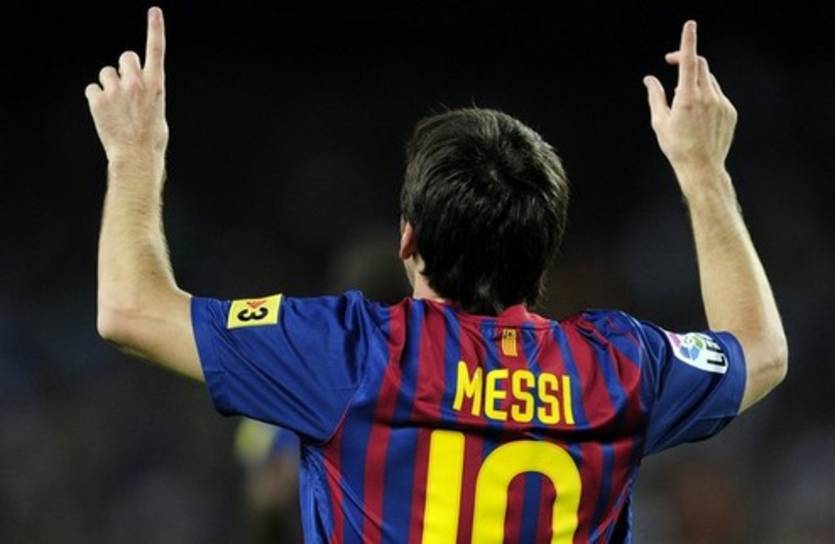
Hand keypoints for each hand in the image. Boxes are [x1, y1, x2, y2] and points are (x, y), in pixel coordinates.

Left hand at [85, 7, 167, 162]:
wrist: (136, 157)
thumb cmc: (151, 138)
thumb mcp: (158, 111)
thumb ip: (148, 92)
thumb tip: (138, 88)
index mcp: (156, 84)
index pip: (157, 50)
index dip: (156, 28)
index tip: (155, 12)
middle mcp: (136, 82)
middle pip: (125, 57)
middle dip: (123, 68)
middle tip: (125, 87)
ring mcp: (116, 90)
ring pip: (106, 73)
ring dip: (108, 85)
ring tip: (115, 106)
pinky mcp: (98, 100)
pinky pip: (92, 89)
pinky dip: (96, 99)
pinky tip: (104, 113)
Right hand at [643, 21, 737, 192]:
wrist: (702, 168)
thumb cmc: (676, 147)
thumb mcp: (659, 122)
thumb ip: (655, 96)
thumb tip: (649, 79)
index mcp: (687, 98)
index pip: (688, 61)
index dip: (688, 41)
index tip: (690, 25)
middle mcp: (707, 97)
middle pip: (699, 65)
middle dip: (685, 59)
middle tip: (670, 62)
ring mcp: (722, 103)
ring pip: (708, 80)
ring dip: (695, 80)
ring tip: (684, 100)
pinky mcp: (730, 111)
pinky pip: (717, 94)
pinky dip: (707, 95)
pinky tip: (698, 115)